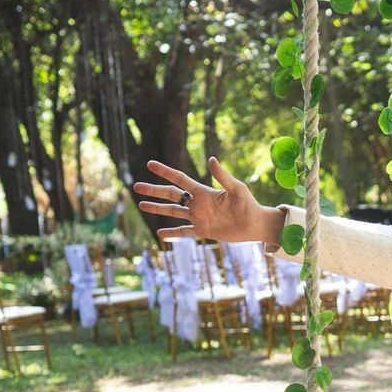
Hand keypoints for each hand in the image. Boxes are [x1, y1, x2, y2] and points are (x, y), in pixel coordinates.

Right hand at [132, 157, 282, 244]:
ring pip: (173, 212)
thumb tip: (211, 159)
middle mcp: (197, 203)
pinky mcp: (202, 230)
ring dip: (157, 209)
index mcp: (203, 192)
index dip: (165, 172)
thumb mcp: (236, 189)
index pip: (179, 179)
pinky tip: (160, 233)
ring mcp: (198, 217)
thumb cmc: (248, 204)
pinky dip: (172, 233)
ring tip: (141, 205)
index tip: (150, 164)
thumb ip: (223, 176)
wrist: (254, 224)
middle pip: (171, 195)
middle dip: (154, 190)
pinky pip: (183, 231)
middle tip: (136, 186)